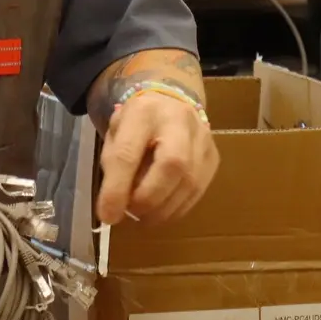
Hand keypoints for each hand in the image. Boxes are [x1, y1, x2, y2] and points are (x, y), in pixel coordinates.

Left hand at [95, 92, 219, 225]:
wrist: (171, 102)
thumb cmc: (137, 122)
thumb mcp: (115, 133)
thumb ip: (114, 165)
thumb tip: (113, 209)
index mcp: (143, 111)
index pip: (129, 153)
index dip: (117, 188)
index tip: (107, 216)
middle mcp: (179, 121)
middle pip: (172, 165)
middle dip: (148, 198)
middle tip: (131, 214)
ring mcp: (202, 139)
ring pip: (189, 182)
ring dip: (163, 210)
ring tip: (143, 216)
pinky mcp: (213, 157)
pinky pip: (198, 191)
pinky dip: (177, 208)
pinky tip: (162, 212)